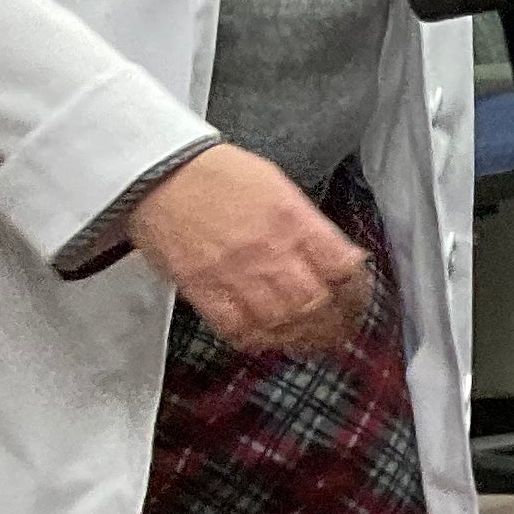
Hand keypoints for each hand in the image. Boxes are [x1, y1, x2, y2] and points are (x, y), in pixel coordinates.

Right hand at [129, 144, 372, 356]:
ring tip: (309, 341)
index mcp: (294, 221)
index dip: (357, 291)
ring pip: (282, 324)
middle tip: (338, 331)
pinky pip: (239, 329)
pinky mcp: (204, 289)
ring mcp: (236, 274)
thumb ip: (308, 226)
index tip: (356, 299)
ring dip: (301, 338)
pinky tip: (267, 338)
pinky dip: (258, 340)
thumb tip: (336, 258)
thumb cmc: (217, 176)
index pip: (343, 269)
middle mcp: (270, 251)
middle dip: (334, 324)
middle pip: (316, 304)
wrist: (156, 172)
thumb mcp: (278, 186)